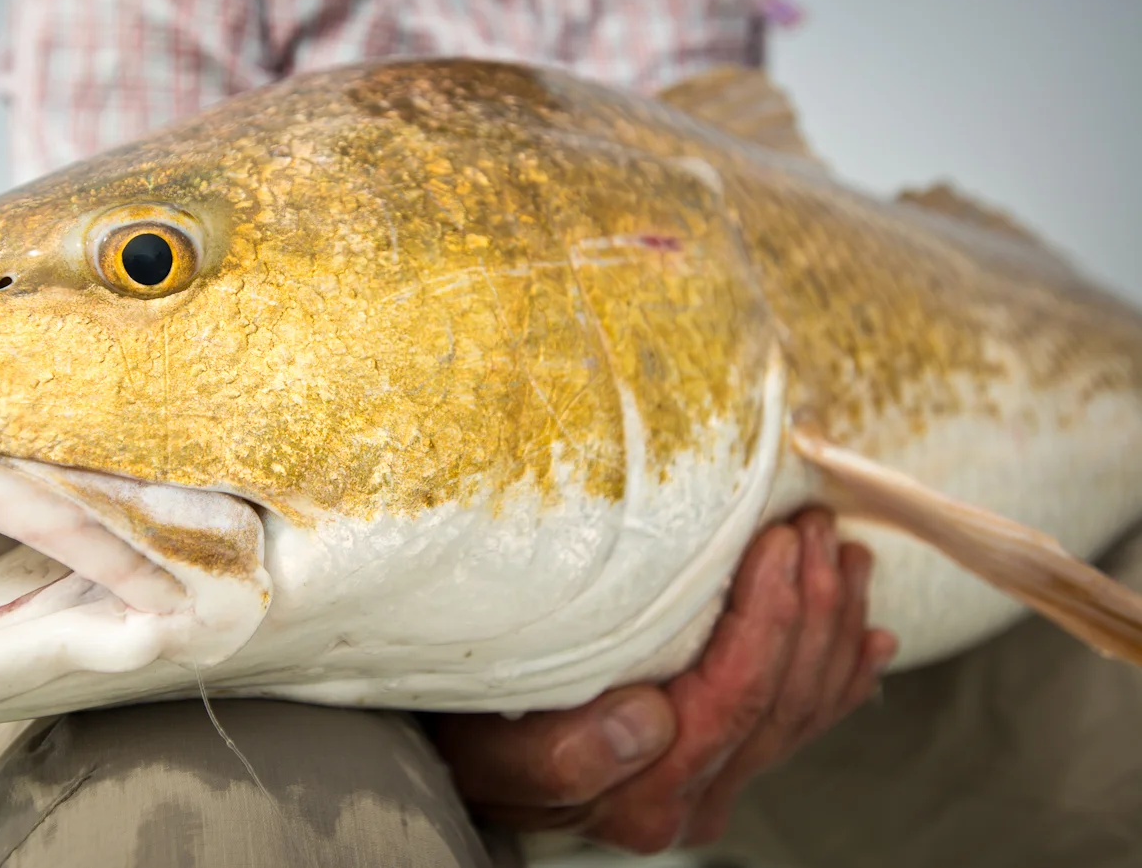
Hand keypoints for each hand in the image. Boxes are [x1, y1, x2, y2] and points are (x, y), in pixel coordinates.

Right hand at [430, 509, 897, 852]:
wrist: (460, 761)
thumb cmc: (463, 736)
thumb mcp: (485, 745)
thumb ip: (561, 755)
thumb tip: (652, 721)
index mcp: (642, 794)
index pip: (735, 697)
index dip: (770, 615)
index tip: (779, 538)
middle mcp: (689, 802)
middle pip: (783, 700)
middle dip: (813, 606)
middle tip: (819, 525)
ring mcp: (712, 790)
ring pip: (803, 709)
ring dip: (834, 626)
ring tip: (845, 556)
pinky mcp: (720, 775)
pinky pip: (802, 726)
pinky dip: (841, 675)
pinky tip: (868, 638)